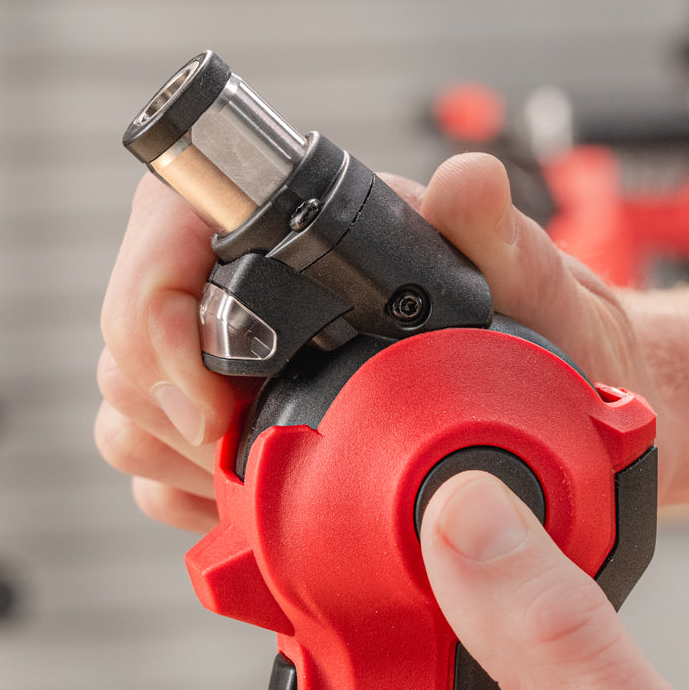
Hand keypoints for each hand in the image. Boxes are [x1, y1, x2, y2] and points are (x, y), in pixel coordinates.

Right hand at [97, 153, 665, 532]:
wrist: (556, 403)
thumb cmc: (542, 333)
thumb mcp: (530, 282)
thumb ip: (496, 232)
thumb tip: (467, 183)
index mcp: (304, 232)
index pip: (168, 229)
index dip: (159, 306)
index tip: (214, 394)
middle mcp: (256, 291)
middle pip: (132, 333)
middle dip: (169, 403)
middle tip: (239, 453)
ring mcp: (239, 365)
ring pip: (133, 405)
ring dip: (174, 453)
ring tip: (248, 481)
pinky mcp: (240, 431)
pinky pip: (160, 468)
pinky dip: (188, 495)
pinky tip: (244, 506)